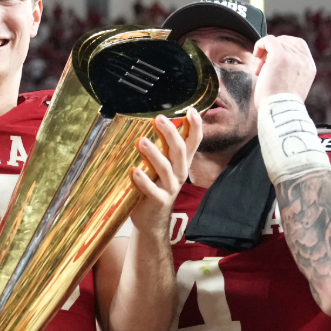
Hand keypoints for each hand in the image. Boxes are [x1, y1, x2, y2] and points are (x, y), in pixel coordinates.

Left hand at [128, 109, 202, 237]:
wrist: (152, 220)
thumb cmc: (155, 186)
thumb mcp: (162, 166)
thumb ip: (162, 148)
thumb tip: (154, 120)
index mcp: (181, 162)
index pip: (193, 142)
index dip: (196, 126)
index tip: (192, 110)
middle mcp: (179, 173)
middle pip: (179, 151)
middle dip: (171, 134)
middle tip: (159, 118)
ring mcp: (169, 188)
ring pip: (166, 168)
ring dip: (154, 154)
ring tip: (142, 141)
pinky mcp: (158, 201)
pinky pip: (152, 190)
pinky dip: (144, 181)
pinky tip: (135, 171)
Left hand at [251, 35, 316, 105]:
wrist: (280, 112)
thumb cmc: (280, 105)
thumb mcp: (293, 87)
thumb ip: (291, 72)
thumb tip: (275, 65)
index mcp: (309, 67)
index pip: (298, 44)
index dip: (283, 47)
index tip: (272, 60)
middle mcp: (304, 60)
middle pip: (286, 42)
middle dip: (272, 52)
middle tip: (263, 68)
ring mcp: (293, 57)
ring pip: (276, 42)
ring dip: (265, 54)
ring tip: (260, 71)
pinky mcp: (280, 56)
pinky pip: (269, 39)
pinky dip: (260, 44)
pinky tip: (255, 55)